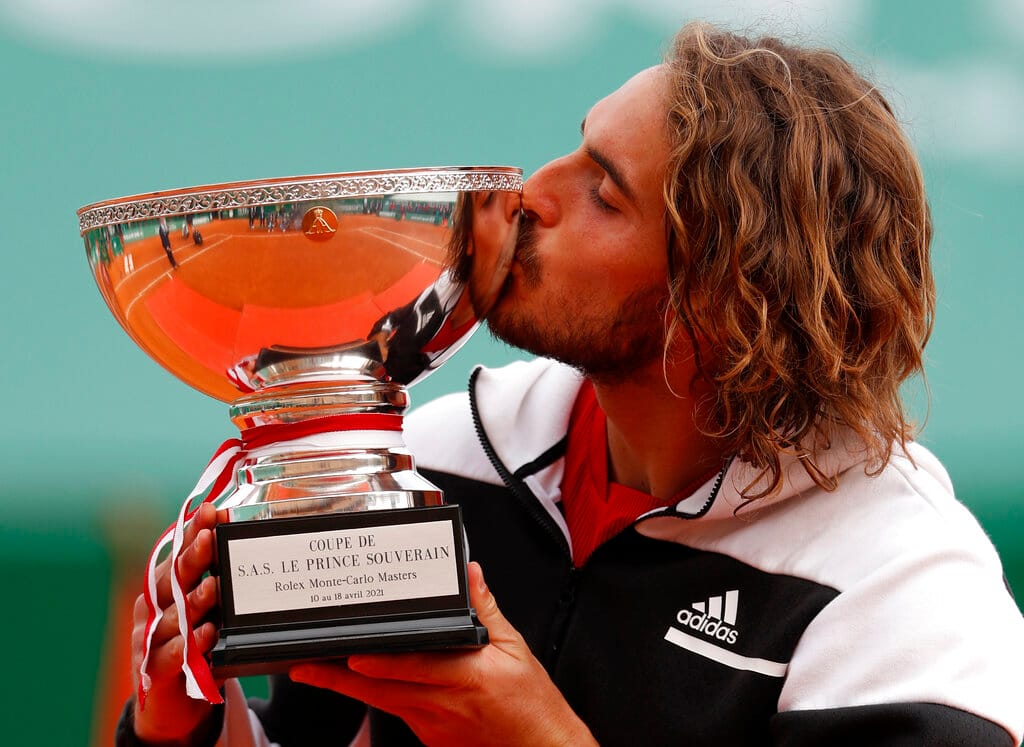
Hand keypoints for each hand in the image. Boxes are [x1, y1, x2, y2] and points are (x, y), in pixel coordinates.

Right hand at [130, 502, 222, 744]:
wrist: (172, 707)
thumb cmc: (195, 649)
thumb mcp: (209, 613)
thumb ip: (220, 585)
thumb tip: (250, 549)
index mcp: (166, 590)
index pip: (179, 555)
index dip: (192, 532)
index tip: (211, 511)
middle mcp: (154, 610)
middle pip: (172, 580)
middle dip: (192, 558)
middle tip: (210, 537)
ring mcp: (150, 641)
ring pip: (171, 617)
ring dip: (193, 602)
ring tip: (214, 588)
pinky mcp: (154, 673)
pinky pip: (169, 656)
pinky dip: (186, 645)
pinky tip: (205, 634)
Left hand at [289, 562, 596, 745]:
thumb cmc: (531, 705)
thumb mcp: (516, 650)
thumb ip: (487, 610)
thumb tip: (469, 575)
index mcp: (467, 678)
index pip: (414, 668)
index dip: (380, 664)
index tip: (352, 655)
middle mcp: (443, 706)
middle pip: (381, 691)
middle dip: (340, 678)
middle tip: (306, 666)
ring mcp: (433, 727)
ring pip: (383, 704)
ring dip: (349, 688)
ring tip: (316, 672)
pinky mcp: (430, 739)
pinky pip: (398, 713)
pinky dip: (379, 698)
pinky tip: (363, 685)